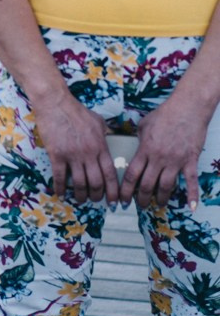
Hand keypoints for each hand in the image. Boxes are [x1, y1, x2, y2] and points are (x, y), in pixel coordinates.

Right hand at [32, 90, 118, 204]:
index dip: (113, 192)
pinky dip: (60, 189)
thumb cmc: (76, 111)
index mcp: (100, 146)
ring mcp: (72, 155)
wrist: (55, 103)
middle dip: (97, 196)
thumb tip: (113, 139)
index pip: (110, 175)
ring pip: (80, 184)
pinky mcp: (57, 154)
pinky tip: (60, 194)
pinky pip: (60, 177)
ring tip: (80, 199)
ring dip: (80, 195)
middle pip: (96, 183)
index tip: (114, 202)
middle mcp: (88, 153)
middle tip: (95, 200)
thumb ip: (106, 134)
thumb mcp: (98, 121)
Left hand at [119, 94, 209, 209]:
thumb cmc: (164, 114)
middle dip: (141, 198)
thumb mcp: (144, 124)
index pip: (132, 175)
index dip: (126, 190)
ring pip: (166, 186)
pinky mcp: (190, 161)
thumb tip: (135, 148)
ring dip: (160, 198)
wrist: (187, 108)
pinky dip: (192, 195)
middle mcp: (159, 158)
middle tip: (139, 206)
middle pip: (147, 184)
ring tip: (157, 204)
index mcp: (145, 149)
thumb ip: (138, 139)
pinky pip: (191, 181)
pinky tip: (191, 207)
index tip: (122, 200)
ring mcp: (175, 161)